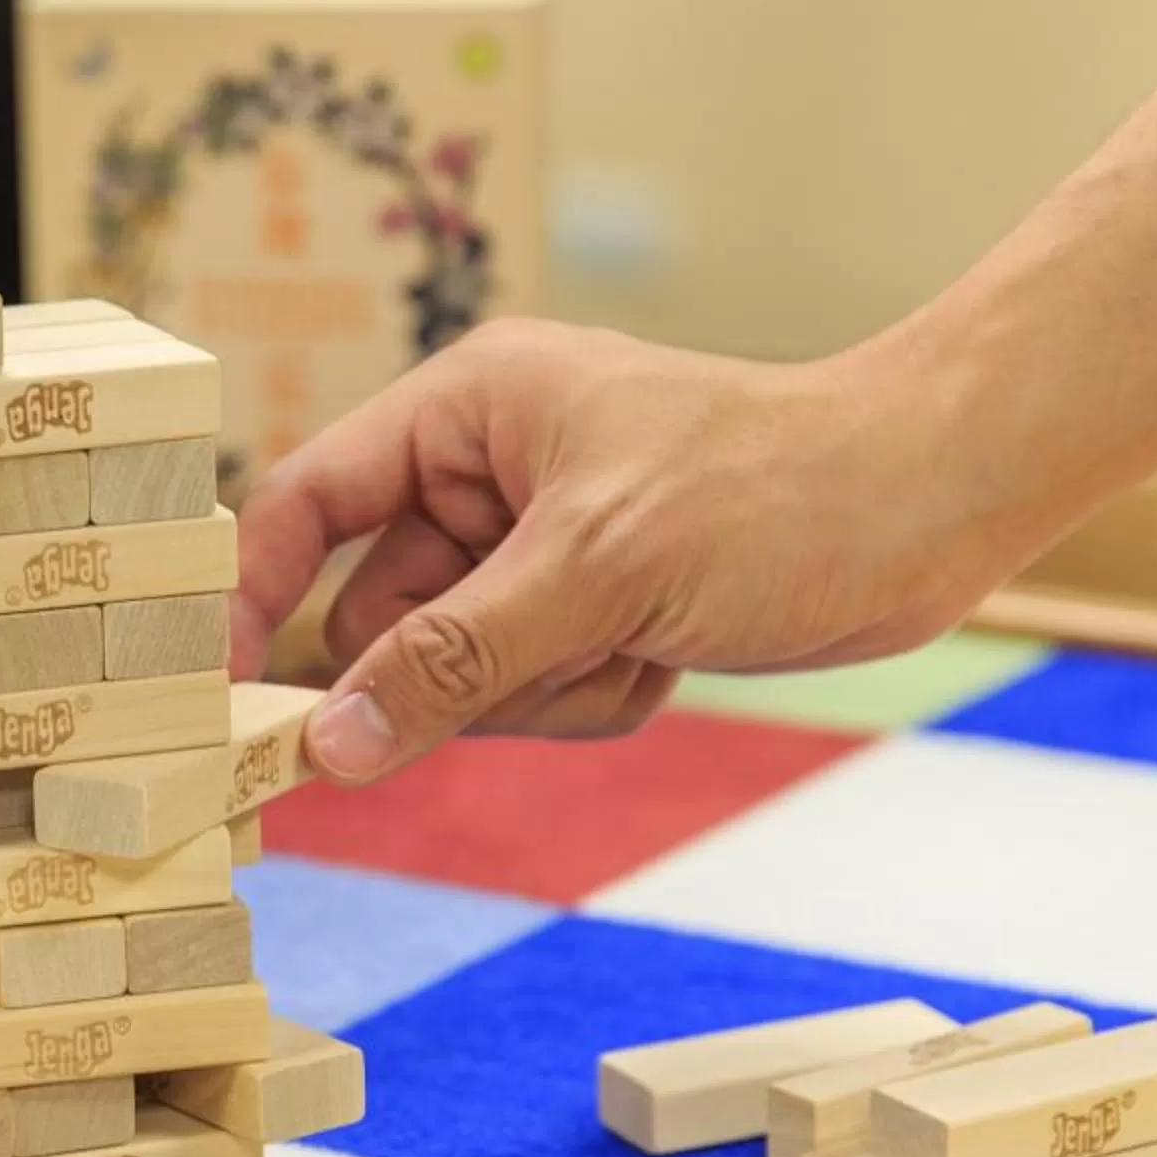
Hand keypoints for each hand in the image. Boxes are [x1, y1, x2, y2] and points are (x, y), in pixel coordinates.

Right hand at [227, 320, 1018, 784]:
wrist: (932, 510)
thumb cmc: (772, 493)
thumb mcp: (593, 575)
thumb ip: (450, 663)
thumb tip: (329, 746)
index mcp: (467, 409)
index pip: (309, 501)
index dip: (254, 593)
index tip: (224, 692)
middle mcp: (488, 472)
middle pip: (384, 615)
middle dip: (462, 669)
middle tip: (554, 659)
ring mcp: (539, 545)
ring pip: (458, 673)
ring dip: (540, 691)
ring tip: (635, 645)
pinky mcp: (593, 605)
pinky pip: (530, 694)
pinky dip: (591, 698)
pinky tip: (665, 658)